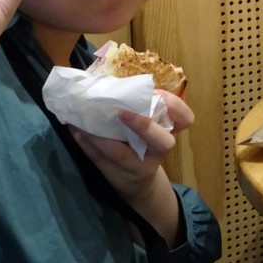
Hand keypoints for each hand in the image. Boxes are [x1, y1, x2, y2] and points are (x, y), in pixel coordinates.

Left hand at [71, 91, 194, 242]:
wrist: (139, 183)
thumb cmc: (145, 144)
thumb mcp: (153, 127)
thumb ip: (144, 108)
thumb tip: (114, 78)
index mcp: (169, 132)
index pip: (185, 120)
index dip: (176, 107)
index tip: (157, 93)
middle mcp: (158, 151)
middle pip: (164, 142)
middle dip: (144, 126)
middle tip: (121, 112)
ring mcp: (138, 166)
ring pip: (122, 155)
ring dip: (101, 137)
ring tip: (84, 122)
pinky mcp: (118, 175)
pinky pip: (100, 160)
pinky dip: (86, 144)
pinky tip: (76, 131)